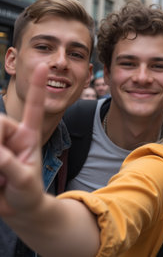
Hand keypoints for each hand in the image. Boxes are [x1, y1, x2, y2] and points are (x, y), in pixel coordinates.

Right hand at [0, 64, 46, 215]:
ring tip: (0, 179)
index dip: (37, 88)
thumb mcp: (24, 181)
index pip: (34, 108)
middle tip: (3, 168)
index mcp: (28, 136)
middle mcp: (12, 136)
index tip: (43, 67)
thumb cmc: (28, 193)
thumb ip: (11, 166)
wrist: (19, 209)